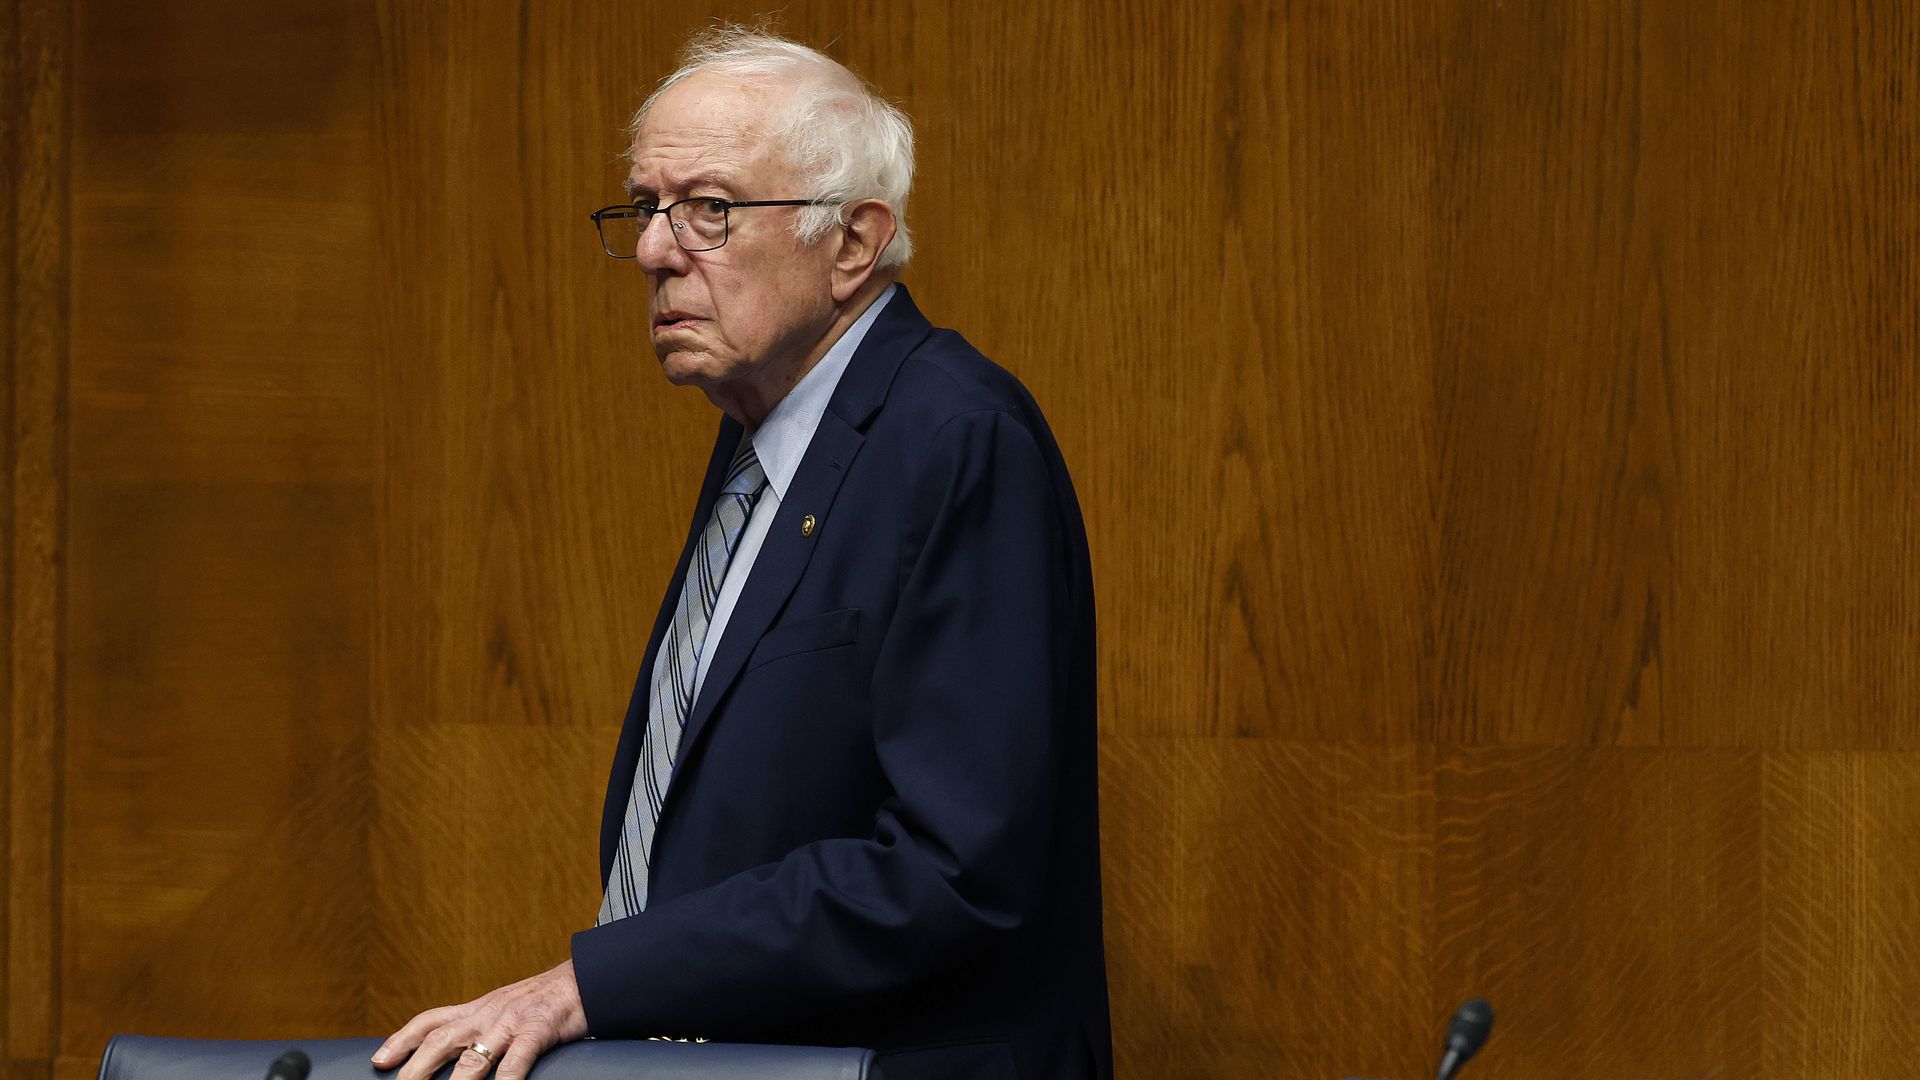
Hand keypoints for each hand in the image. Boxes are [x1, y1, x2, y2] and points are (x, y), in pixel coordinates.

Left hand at [373, 960, 588, 1079]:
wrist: (588, 979)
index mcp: (479, 1008)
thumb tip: (457, 1054)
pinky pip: (517, 1060)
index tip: (379, 1060)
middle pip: (441, 1039)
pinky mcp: (539, 1030)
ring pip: (473, 1055)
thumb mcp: (507, 1008)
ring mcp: (512, 1022)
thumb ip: (482, 1027)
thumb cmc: (547, 1001)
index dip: (401, 1039)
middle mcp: (489, 1013)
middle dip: (414, 1067)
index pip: (431, 1020)